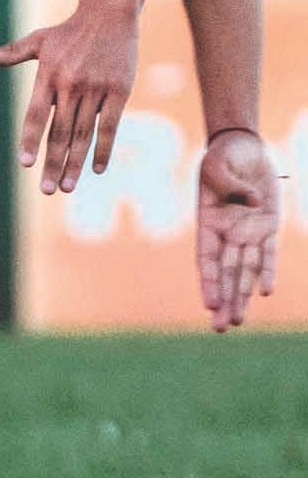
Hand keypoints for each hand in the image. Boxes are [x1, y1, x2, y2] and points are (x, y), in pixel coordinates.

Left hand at [0, 0, 138, 194]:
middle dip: (53, 163)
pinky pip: (109, 126)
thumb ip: (10, 54)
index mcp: (48, 75)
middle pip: (59, 132)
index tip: (25, 163)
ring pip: (83, 133)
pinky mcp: (119, 91)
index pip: (35, 114)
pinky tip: (97, 170)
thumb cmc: (69, 31)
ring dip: (75, 163)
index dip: (30, 140)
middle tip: (47, 190)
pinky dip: (103, 149)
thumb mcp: (37, 40)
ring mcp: (96, 88)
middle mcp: (70, 84)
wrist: (108, 13)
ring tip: (68, 187)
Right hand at [196, 128, 280, 332]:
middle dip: (224, 300)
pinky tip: (265, 292)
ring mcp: (248, 232)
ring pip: (246, 270)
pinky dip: (267, 271)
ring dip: (242, 295)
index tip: (209, 304)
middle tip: (222, 328)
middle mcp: (227, 233)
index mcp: (208, 222)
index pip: (207, 258)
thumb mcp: (217, 164)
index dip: (209, 281)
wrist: (241, 148)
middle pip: (226, 273)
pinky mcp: (268, 225)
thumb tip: (253, 204)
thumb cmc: (222, 157)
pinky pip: (269, 253)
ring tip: (238, 321)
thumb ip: (231, 184)